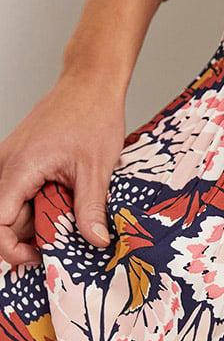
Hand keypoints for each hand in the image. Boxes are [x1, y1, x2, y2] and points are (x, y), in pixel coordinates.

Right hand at [0, 0, 168, 266]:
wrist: (90, 83)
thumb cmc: (92, 116)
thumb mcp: (96, 168)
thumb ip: (90, 208)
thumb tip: (95, 242)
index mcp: (19, 168)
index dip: (11, 247)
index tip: (38, 257)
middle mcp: (6, 164)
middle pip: (3, 217)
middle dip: (27, 237)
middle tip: (61, 245)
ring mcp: (11, 160)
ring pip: (11, 206)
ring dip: (34, 221)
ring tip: (68, 224)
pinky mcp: (21, 159)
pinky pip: (19, 191)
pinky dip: (37, 204)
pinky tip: (64, 206)